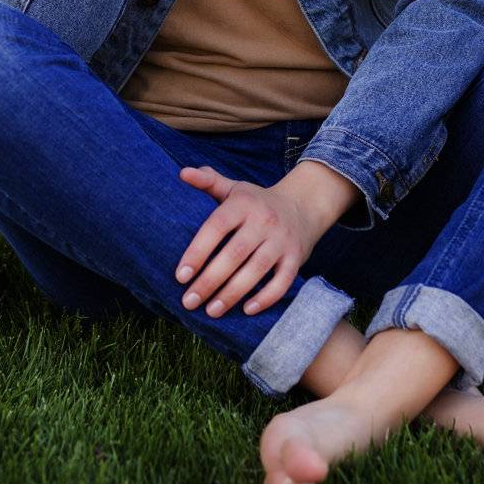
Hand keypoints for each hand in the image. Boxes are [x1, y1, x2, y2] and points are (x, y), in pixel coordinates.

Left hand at [173, 165, 318, 317]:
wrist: (303, 205)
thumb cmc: (257, 202)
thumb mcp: (234, 188)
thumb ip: (208, 182)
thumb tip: (183, 173)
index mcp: (243, 204)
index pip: (216, 227)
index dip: (197, 252)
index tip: (180, 276)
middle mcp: (264, 221)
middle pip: (234, 253)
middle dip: (210, 280)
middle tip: (189, 301)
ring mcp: (282, 240)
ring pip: (256, 270)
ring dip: (232, 293)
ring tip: (211, 311)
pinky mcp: (296, 258)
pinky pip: (283, 281)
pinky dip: (266, 297)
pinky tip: (247, 310)